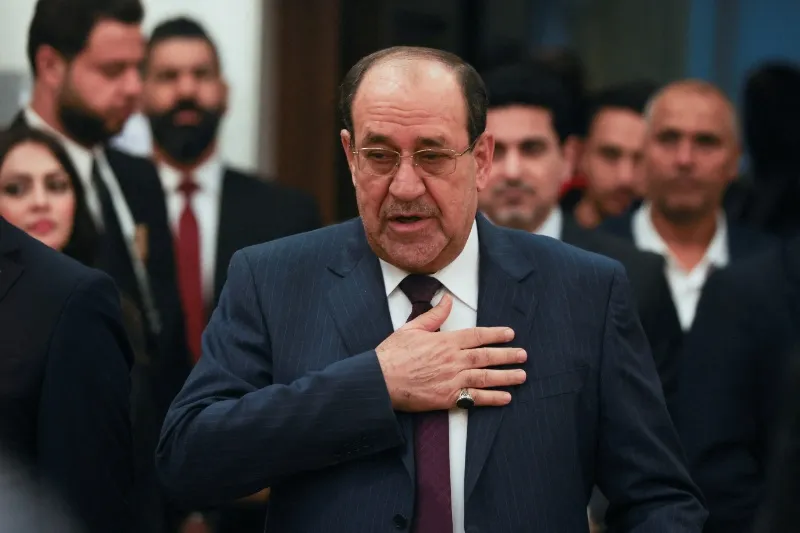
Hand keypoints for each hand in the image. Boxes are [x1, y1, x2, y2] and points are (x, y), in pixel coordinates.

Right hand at [376, 294, 526, 410]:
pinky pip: (475, 398)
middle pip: (486, 356)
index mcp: (445, 341)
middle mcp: (453, 360)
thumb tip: (447, 300)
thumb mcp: (412, 328)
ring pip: (485, 377)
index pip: (477, 336)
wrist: (380, 380)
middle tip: (523, 355)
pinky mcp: (448, 398)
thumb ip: (434, 316)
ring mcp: (452, 379)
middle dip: (507, 355)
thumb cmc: (392, 354)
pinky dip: (492, 398)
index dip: (495, 334)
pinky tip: (505, 398)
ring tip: (521, 376)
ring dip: (506, 376)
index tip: (510, 334)